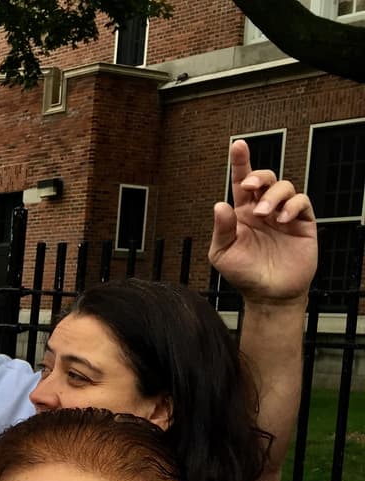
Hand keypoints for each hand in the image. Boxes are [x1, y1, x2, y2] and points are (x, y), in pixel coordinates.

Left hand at [210, 138, 316, 303]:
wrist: (269, 294)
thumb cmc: (244, 274)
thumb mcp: (223, 253)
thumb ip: (221, 229)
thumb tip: (219, 204)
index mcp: (241, 214)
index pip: (240, 183)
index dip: (240, 163)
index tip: (238, 146)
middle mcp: (262, 210)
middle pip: (265, 179)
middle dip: (259, 176)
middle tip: (251, 187)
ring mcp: (283, 215)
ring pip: (284, 187)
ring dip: (273, 195)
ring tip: (265, 214)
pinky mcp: (302, 223)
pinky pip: (302, 202)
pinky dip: (292, 205)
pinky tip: (282, 219)